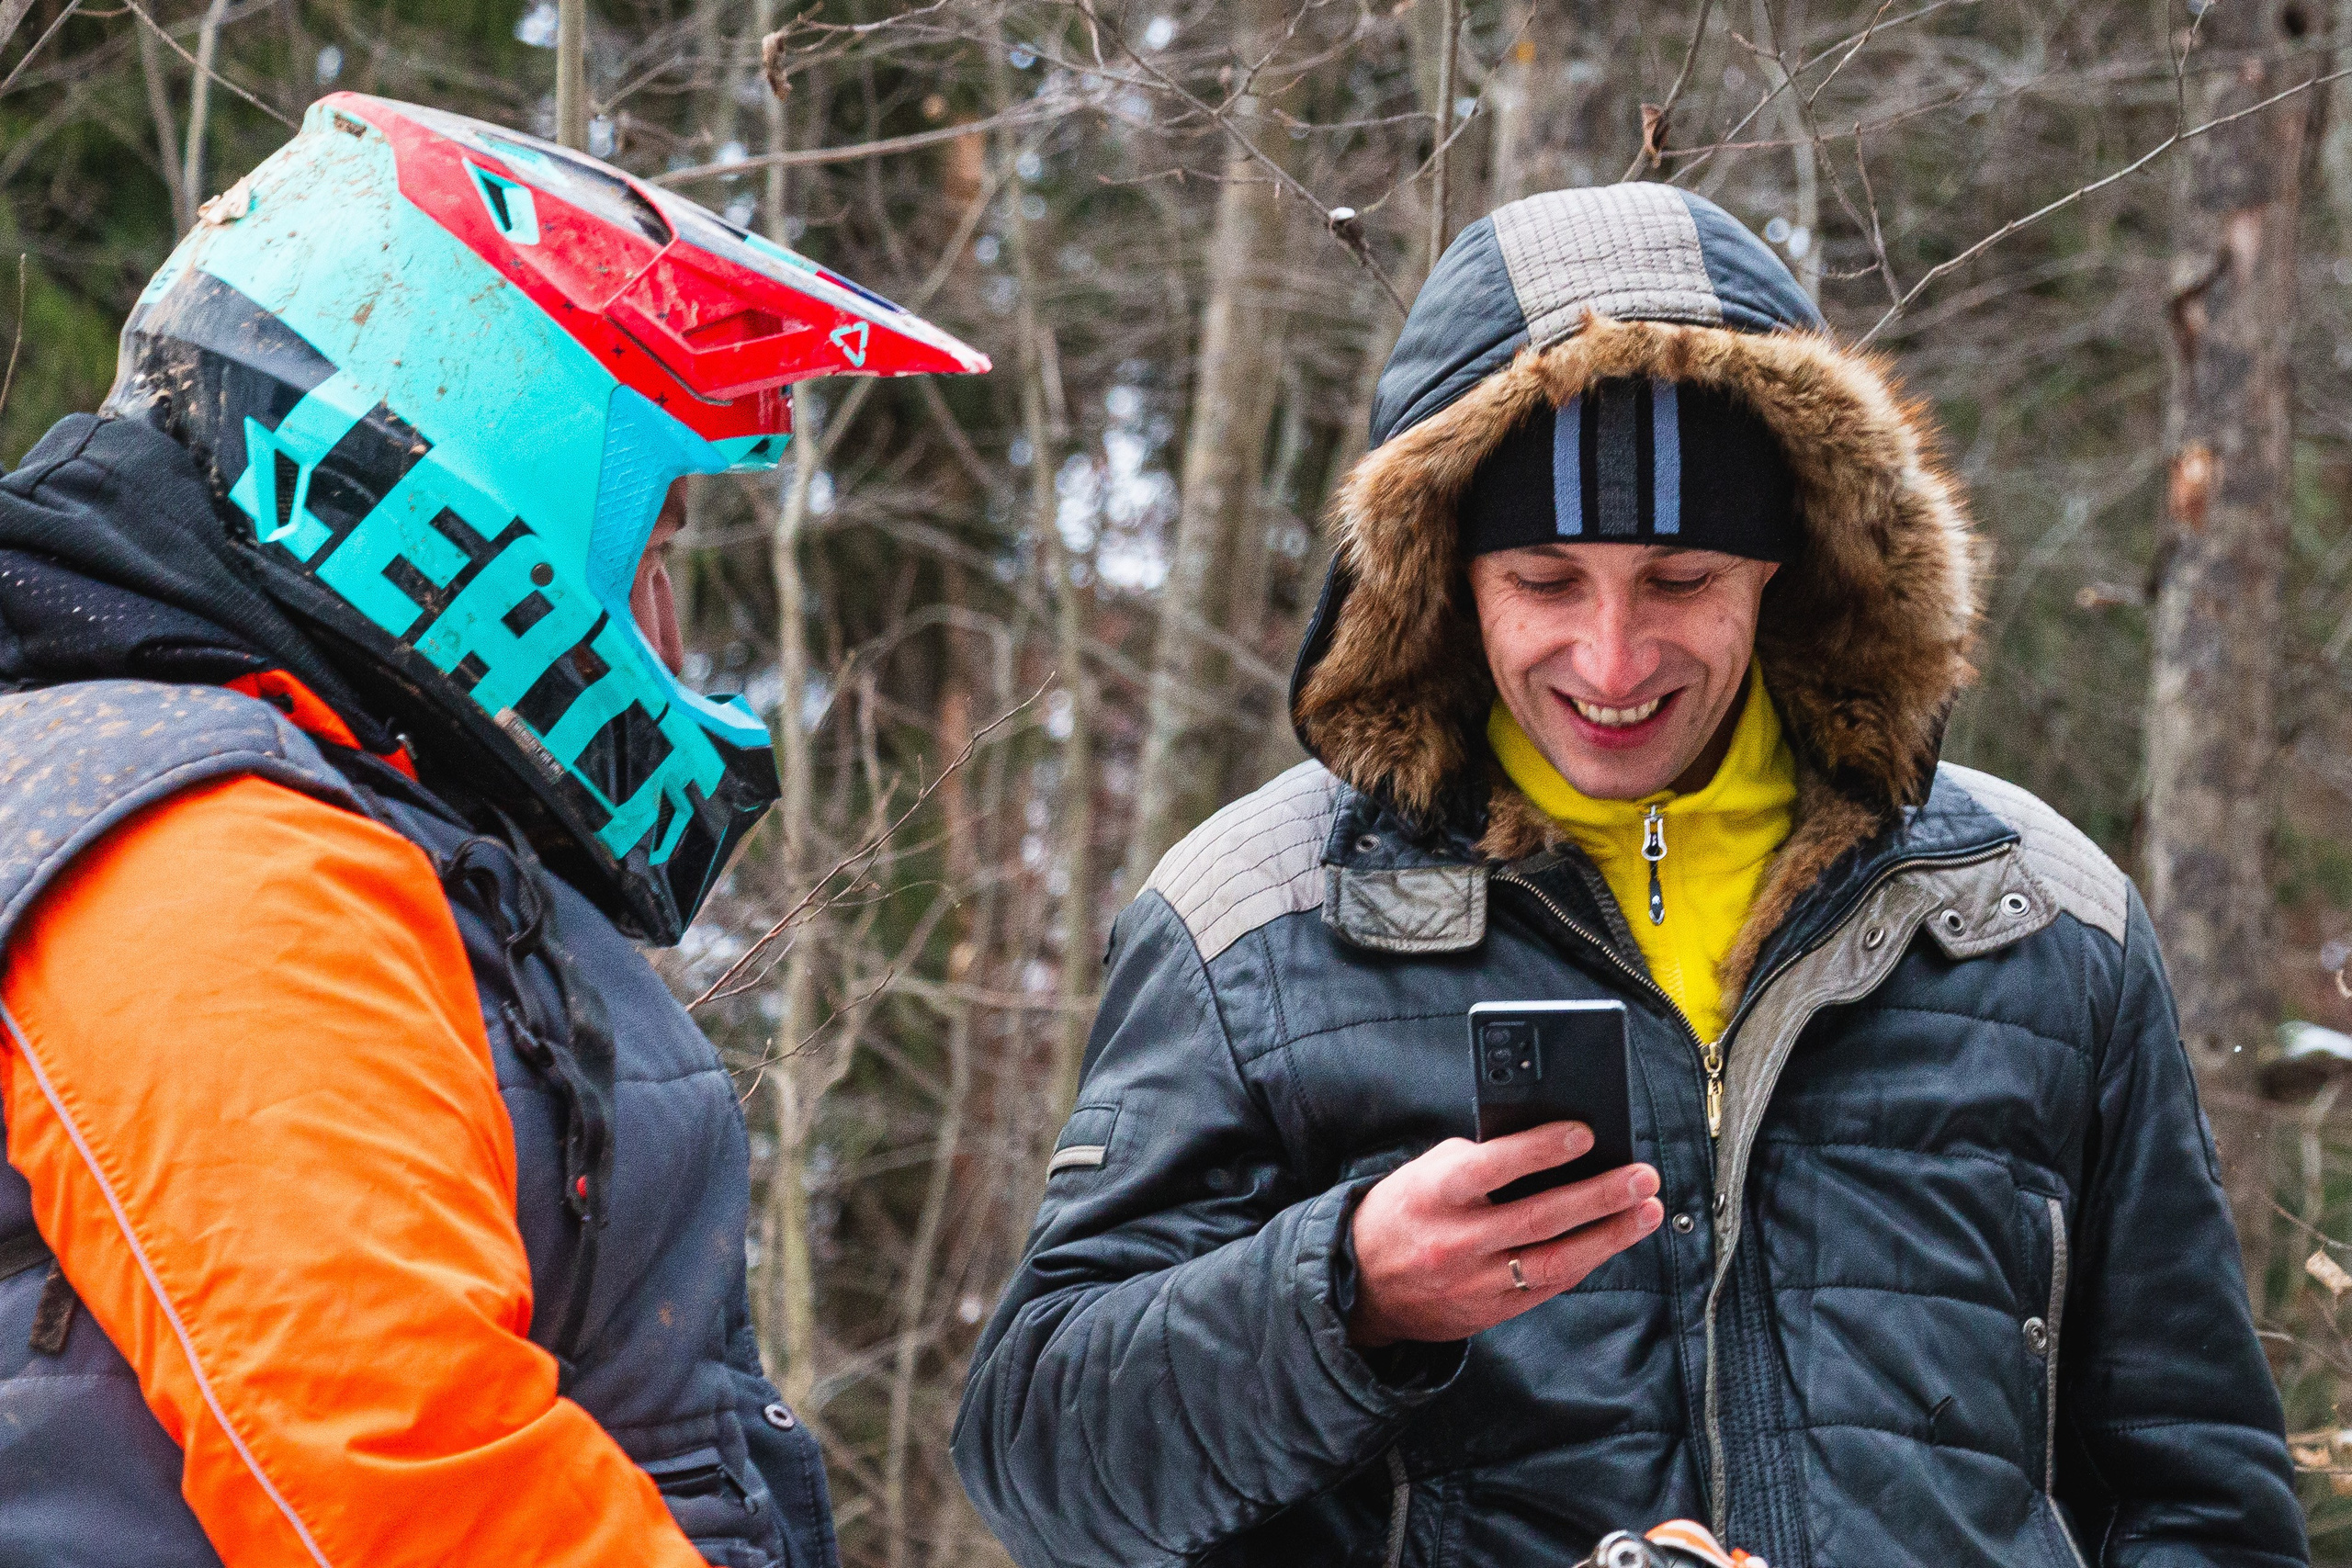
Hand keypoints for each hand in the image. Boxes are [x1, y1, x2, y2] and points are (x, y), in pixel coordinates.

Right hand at [1345, 1122, 1661, 1348]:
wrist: (1364, 1283)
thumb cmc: (1407, 1210)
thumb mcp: (1427, 1172)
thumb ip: (1480, 1159)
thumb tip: (1551, 1146)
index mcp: (1433, 1195)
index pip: (1491, 1168)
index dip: (1540, 1150)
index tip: (1585, 1133)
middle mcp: (1455, 1241)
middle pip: (1539, 1218)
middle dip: (1599, 1196)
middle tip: (1643, 1176)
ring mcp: (1474, 1282)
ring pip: (1554, 1260)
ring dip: (1609, 1235)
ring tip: (1647, 1211)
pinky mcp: (1490, 1310)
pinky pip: (1549, 1286)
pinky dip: (1586, 1260)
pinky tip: (1614, 1239)